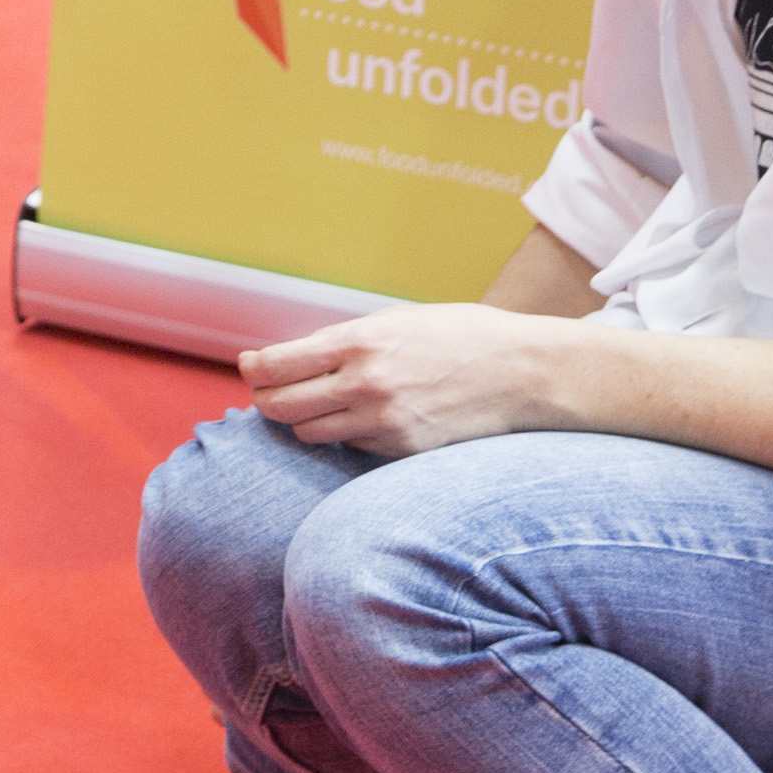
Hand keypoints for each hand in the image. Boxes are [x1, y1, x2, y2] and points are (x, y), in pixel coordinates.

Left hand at [241, 302, 579, 458]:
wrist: (522, 373)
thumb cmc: (459, 337)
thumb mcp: (396, 321)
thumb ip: (347, 341)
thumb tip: (298, 357)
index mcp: (358, 342)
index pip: (276, 365)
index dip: (254, 370)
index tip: (250, 369)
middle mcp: (365, 384)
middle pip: (281, 406)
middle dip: (268, 400)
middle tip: (269, 393)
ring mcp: (383, 423)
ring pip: (310, 433)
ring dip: (305, 421)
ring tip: (315, 407)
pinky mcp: (402, 451)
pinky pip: (351, 448)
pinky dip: (346, 436)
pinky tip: (361, 421)